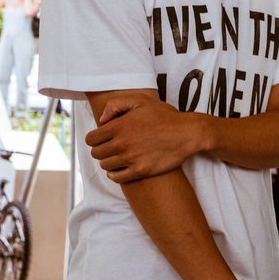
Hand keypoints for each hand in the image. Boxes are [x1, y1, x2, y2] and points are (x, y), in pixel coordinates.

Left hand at [86, 95, 201, 182]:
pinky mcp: (141, 171)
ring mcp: (131, 158)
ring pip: (105, 165)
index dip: (95, 138)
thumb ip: (115, 105)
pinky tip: (121, 168)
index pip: (91, 139)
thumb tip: (101, 121)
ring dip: (109, 161)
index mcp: (119, 126)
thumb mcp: (141, 101)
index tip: (104, 139)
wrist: (187, 133)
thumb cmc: (165, 117)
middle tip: (112, 147)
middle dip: (101, 150)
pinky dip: (115, 174)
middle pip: (96, 153)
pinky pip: (116, 178)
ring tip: (119, 157)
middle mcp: (122, 143)